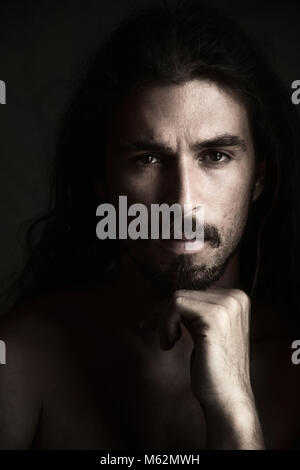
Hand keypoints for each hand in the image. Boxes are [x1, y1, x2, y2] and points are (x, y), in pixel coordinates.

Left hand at [139, 287, 264, 448]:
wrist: (227, 399)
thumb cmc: (213, 369)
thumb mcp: (204, 331)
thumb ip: (194, 311)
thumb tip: (165, 298)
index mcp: (236, 298)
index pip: (192, 292)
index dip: (170, 310)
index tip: (155, 326)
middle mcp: (235, 297)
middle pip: (183, 292)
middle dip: (163, 315)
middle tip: (161, 339)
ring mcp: (227, 305)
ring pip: (176, 298)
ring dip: (163, 322)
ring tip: (168, 343)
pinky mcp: (214, 316)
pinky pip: (175, 305)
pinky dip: (165, 324)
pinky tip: (170, 344)